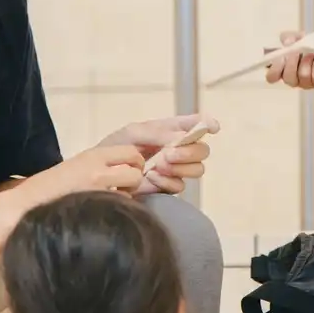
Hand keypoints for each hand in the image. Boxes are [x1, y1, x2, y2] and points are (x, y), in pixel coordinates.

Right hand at [7, 145, 145, 218]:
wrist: (28, 203)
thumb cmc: (50, 186)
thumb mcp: (77, 166)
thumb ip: (101, 166)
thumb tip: (126, 169)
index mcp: (93, 155)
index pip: (131, 151)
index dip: (136, 162)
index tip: (130, 171)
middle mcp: (99, 167)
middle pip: (136, 171)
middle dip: (135, 180)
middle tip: (124, 188)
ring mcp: (98, 187)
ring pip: (132, 189)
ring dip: (128, 195)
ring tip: (112, 200)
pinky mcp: (97, 204)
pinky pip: (121, 205)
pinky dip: (119, 208)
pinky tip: (105, 210)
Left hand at [100, 114, 217, 195]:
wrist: (101, 172)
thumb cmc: (116, 146)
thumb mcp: (134, 132)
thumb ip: (159, 133)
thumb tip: (182, 138)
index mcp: (172, 130)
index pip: (197, 125)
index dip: (208, 124)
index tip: (211, 127)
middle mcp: (179, 149)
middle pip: (202, 151)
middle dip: (189, 151)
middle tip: (169, 153)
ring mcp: (176, 170)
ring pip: (198, 169)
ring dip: (180, 167)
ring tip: (159, 165)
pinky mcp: (168, 188)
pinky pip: (180, 186)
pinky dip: (166, 181)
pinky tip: (150, 177)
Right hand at [264, 31, 313, 88]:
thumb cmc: (312, 43)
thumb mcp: (298, 37)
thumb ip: (289, 37)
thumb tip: (286, 41)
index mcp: (283, 69)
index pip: (272, 77)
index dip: (274, 69)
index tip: (279, 57)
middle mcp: (293, 79)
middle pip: (287, 79)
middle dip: (292, 63)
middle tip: (296, 50)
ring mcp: (306, 83)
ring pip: (302, 75)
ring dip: (307, 60)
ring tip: (312, 51)